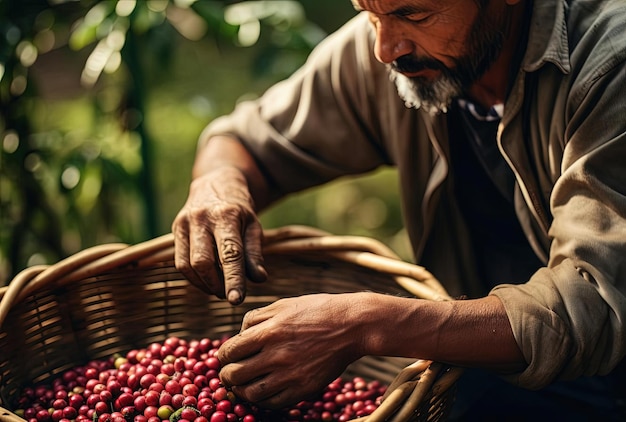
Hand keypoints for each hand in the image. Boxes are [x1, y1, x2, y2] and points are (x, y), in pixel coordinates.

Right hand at [172, 166, 266, 304]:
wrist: (215, 184)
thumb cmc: (239, 210)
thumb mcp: (254, 226)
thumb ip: (255, 253)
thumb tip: (259, 279)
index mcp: (226, 216)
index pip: (230, 253)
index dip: (233, 279)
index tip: (237, 301)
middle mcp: (202, 218)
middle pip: (203, 262)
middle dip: (216, 285)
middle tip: (230, 296)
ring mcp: (185, 223)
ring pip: (188, 265)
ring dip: (204, 284)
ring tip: (220, 289)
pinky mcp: (175, 229)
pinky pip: (180, 262)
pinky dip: (194, 278)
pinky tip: (207, 281)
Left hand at [217, 293, 367, 408]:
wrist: (352, 325)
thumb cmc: (318, 310)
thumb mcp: (284, 304)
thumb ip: (257, 317)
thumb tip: (238, 333)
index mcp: (268, 331)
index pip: (229, 351)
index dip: (222, 357)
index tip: (226, 358)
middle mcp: (276, 354)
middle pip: (234, 375)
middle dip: (227, 376)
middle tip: (230, 374)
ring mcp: (290, 374)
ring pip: (250, 393)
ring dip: (242, 391)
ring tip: (244, 386)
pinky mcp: (304, 388)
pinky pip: (274, 403)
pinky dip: (263, 401)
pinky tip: (264, 392)